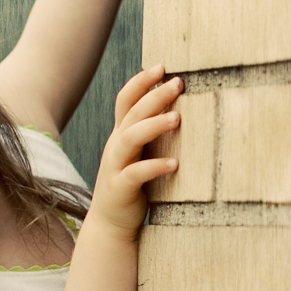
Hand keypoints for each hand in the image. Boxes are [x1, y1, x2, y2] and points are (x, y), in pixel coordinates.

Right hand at [87, 65, 181, 237]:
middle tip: (178, 83)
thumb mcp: (139, 154)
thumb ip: (150, 134)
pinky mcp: (120, 188)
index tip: (162, 66)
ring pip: (130, 138)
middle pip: (132, 113)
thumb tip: (179, 109)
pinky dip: (154, 167)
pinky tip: (174, 165)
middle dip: (154, 95)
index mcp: (121, 135)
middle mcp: (115, 146)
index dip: (141, 81)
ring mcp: (115, 166)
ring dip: (153, 125)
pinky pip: (135, 174)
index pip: (126, 100)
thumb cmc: (132, 185)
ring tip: (177, 119)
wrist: (110, 223)